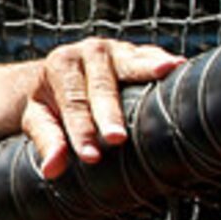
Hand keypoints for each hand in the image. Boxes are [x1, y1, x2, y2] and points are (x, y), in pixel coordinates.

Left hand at [21, 39, 184, 179]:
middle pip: (101, 87)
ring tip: (167, 70)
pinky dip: (164, 60)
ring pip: (131, 63)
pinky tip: (181, 66)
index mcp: (60, 67)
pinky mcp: (137, 51)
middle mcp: (88, 52)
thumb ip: (46, 141)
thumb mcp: (39, 118)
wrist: (62, 69)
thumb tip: (51, 170)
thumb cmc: (52, 100)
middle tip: (117, 138)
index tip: (90, 157)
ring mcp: (116, 49)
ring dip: (148, 68)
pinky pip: (151, 55)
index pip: (72, 105)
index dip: (80, 132)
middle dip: (109, 113)